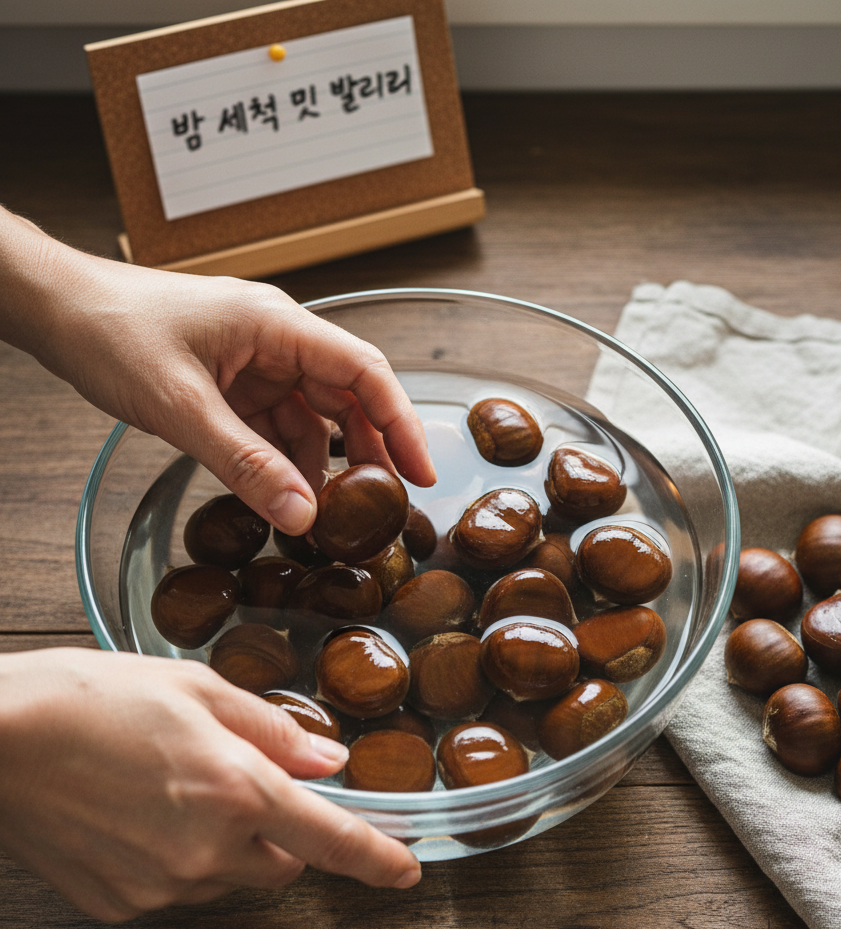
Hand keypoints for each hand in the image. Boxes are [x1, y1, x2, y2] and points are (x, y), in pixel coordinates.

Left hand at [0, 207, 435, 535]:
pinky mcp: (232, 385)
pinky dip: (282, 462)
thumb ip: (243, 463)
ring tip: (332, 514)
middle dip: (367, 452)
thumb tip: (301, 515)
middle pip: (345, 398)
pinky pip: (273, 428)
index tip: (421, 471)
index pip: (363, 371)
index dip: (400, 422)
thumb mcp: (180, 406)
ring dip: (320, 465)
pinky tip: (286, 496)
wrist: (55, 309)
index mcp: (278, 325)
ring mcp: (255, 364)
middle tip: (384, 507)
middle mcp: (277, 341)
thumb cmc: (111, 330)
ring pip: (310, 418)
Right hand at [0, 648, 420, 921]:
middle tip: (239, 780)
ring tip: (175, 786)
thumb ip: (273, 731)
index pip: (330, 839)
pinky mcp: (119, 906)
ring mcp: (160, 887)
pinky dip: (179, 858)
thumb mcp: (199, 690)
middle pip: (281, 862)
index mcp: (237, 790)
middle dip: (280, 830)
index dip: (375, 858)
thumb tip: (326, 761)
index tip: (405, 869)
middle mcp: (206, 851)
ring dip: (227, 843)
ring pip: (230, 877)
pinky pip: (177, 888)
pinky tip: (140, 813)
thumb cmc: (98, 698)